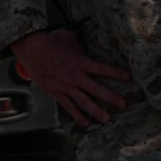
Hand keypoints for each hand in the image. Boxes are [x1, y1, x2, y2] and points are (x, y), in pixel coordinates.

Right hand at [11, 29, 131, 126]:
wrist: (31, 49)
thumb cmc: (51, 41)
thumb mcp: (70, 37)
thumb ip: (82, 42)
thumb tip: (89, 40)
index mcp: (80, 62)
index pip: (102, 68)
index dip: (116, 73)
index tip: (129, 77)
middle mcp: (75, 76)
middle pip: (96, 89)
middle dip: (111, 97)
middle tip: (123, 104)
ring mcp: (66, 86)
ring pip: (84, 101)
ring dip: (97, 111)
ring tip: (108, 119)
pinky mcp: (57, 93)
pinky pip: (69, 106)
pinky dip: (77, 116)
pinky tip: (86, 123)